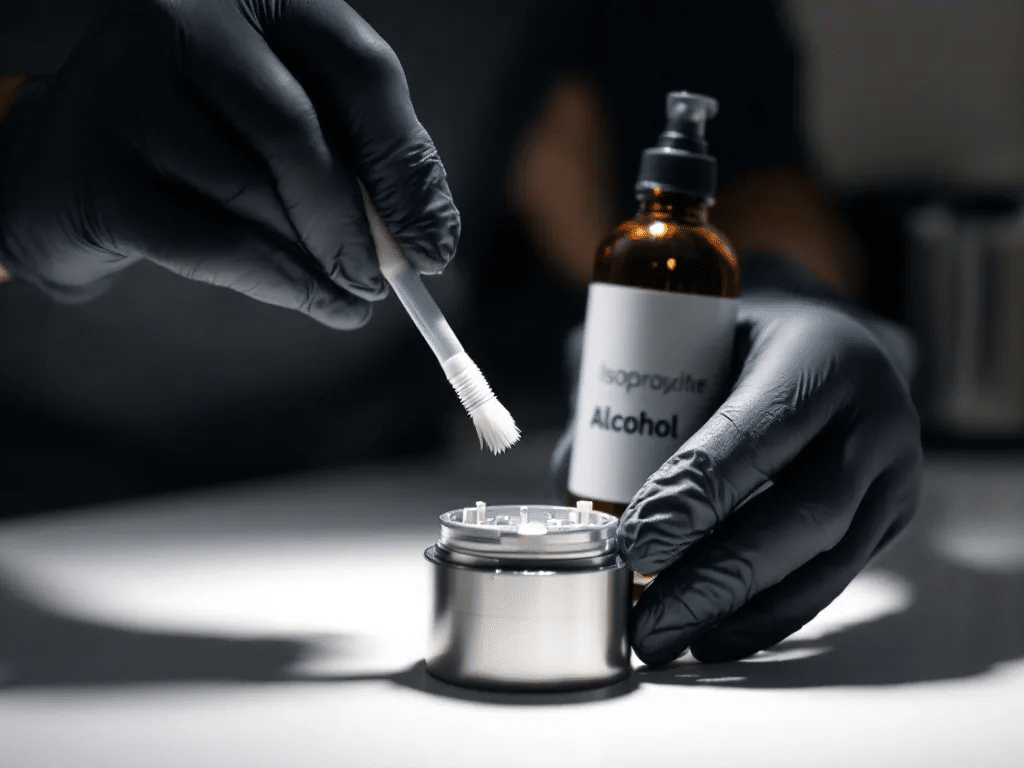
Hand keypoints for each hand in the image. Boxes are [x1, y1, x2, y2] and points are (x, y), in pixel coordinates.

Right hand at [0, 0, 458, 327]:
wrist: (73, 159)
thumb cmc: (209, 138)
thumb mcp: (291, 122)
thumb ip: (362, 162)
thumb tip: (431, 240)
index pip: (359, 71)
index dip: (407, 165)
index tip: (435, 242)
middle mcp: (186, 20)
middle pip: (299, 131)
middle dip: (357, 224)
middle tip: (387, 284)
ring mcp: (128, 87)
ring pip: (252, 192)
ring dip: (317, 261)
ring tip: (351, 299)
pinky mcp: (94, 168)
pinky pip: (208, 240)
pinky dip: (276, 282)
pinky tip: (313, 301)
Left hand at [553, 294, 922, 664]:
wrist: (823, 348)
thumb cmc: (732, 339)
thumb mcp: (681, 333)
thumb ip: (622, 392)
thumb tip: (570, 475)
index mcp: (819, 352)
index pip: (755, 437)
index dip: (696, 498)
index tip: (634, 545)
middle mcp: (874, 413)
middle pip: (802, 513)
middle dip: (716, 576)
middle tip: (645, 619)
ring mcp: (895, 470)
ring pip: (826, 561)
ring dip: (740, 611)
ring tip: (666, 640)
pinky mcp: (892, 515)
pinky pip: (834, 579)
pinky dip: (771, 616)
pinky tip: (715, 639)